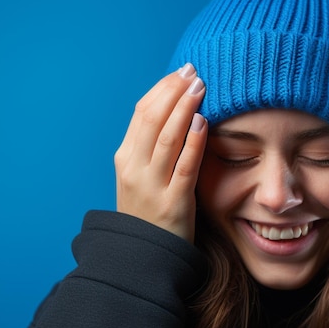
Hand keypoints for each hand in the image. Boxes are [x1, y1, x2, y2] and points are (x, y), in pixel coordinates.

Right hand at [114, 64, 206, 241]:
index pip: (142, 113)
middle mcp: (134, 168)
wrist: (145, 255)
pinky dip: (192, 143)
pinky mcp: (172, 202)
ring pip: (166, 138)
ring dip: (184, 109)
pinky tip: (202, 123)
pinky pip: (184, 167)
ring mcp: (151, 185)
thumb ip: (152, 146)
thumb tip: (176, 109)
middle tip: (193, 72)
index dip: (162, 89)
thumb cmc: (149, 209)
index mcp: (126, 157)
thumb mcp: (141, 175)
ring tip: (200, 87)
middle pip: (152, 120)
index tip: (181, 72)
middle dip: (173, 92)